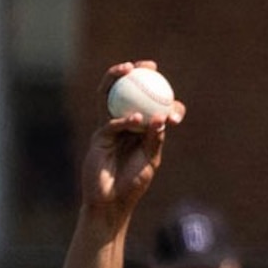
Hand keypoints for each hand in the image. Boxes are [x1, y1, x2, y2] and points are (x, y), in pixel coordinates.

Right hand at [79, 61, 183, 220]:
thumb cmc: (133, 183)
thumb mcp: (150, 160)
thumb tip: (163, 117)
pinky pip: (110, 124)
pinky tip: (135, 119)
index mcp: (140, 127)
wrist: (111, 202)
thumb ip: (155, 139)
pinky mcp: (98, 138)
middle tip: (148, 65)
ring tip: (128, 69)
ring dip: (116, 79)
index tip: (169, 86)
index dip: (159, 90)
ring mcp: (109, 128)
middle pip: (127, 89)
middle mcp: (124, 122)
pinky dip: (123, 121)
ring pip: (110, 97)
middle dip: (136, 72)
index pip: (149, 102)